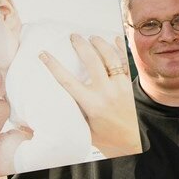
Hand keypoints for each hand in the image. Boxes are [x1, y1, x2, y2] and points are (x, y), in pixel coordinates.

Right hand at [40, 34, 139, 157]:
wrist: (134, 141)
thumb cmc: (109, 138)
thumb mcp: (85, 130)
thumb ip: (73, 116)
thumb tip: (52, 112)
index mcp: (91, 105)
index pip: (67, 81)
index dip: (54, 66)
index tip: (44, 54)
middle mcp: (106, 93)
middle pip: (91, 61)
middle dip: (81, 45)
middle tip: (74, 37)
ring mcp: (120, 87)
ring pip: (110, 57)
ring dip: (100, 44)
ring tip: (92, 37)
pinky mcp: (130, 85)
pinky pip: (125, 62)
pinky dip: (119, 49)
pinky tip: (113, 40)